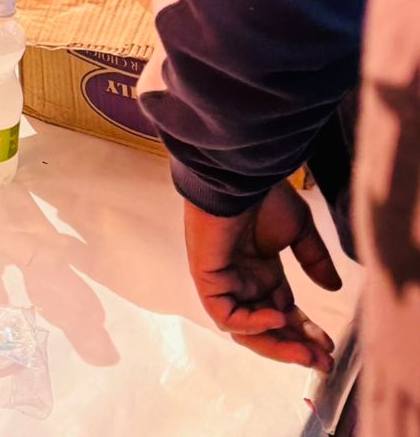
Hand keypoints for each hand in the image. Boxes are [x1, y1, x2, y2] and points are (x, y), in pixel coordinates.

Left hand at [183, 182, 341, 371]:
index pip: (284, 312)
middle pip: (268, 328)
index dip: (305, 331)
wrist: (238, 176)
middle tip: (323, 362)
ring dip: (277, 344)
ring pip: (246, 329)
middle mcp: (243, 280)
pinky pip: (225, 314)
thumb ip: (313, 259)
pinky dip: (251, 323)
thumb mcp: (298, 229)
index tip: (329, 346)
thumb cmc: (264, 195)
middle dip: (295, 347)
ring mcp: (224, 281)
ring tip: (306, 354)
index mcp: (263, 270)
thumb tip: (333, 288)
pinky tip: (277, 317)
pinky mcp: (207, 278)